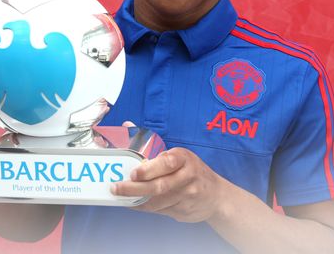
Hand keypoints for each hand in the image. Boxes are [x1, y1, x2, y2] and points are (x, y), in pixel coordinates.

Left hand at [111, 124, 226, 222]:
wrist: (216, 196)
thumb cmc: (191, 171)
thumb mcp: (178, 155)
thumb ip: (152, 146)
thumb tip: (127, 124)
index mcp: (184, 158)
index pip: (167, 163)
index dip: (149, 170)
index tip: (133, 173)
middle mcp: (188, 176)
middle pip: (160, 185)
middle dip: (135, 189)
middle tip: (116, 188)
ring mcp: (187, 195)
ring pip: (158, 201)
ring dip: (137, 200)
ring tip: (120, 197)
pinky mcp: (185, 210)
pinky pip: (160, 210)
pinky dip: (145, 207)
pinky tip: (134, 203)